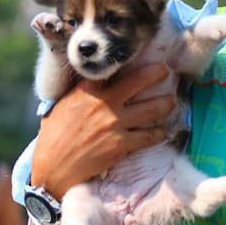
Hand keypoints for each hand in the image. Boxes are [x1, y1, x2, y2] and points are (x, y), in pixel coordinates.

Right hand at [31, 64, 177, 197]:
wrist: (53, 169)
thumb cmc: (53, 137)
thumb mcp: (61, 106)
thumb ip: (80, 93)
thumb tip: (93, 83)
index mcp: (86, 90)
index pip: (112, 68)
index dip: (128, 60)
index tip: (140, 56)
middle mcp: (104, 103)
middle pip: (139, 80)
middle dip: (158, 72)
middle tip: (167, 70)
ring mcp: (115, 124)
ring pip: (152, 108)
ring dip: (166, 103)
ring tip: (172, 100)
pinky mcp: (122, 145)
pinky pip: (149, 136)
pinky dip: (160, 132)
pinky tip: (165, 130)